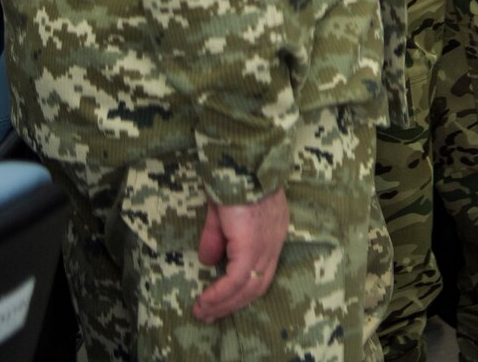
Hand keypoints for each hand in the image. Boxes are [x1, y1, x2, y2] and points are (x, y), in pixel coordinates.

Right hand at [192, 187, 288, 321]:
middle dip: (232, 304)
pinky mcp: (252, 246)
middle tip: (209, 315)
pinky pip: (236, 279)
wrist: (241, 162)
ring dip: (223, 304)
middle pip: (258, 285)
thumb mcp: (223, 212)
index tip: (222, 302)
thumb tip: (208, 261)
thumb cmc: (232, 178)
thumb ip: (218, 237)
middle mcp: (275, 242)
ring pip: (248, 287)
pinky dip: (219, 294)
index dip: (242, 289)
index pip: (262, 270)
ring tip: (202, 312)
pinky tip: (204, 302)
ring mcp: (266, 245)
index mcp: (272, 232)